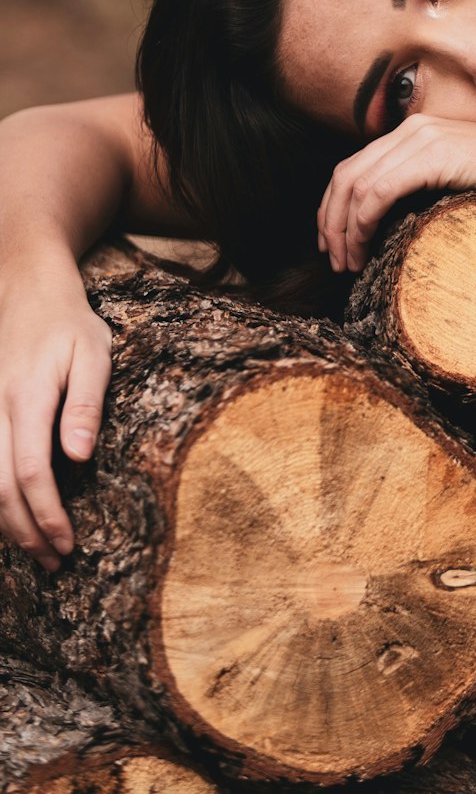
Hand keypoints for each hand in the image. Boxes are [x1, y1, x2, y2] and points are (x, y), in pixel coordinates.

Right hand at [0, 258, 110, 569]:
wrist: (27, 289)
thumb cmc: (68, 322)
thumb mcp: (92, 353)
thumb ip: (85, 404)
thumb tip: (76, 457)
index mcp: (25, 398)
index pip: (29, 473)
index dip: (47, 515)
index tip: (68, 543)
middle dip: (25, 533)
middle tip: (55, 561)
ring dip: (6, 524)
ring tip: (37, 551)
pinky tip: (12, 519)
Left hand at [316, 114, 475, 272]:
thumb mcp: (456, 179)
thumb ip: (424, 185)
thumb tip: (390, 220)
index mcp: (414, 131)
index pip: (354, 166)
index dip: (333, 206)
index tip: (334, 242)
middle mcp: (412, 128)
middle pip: (346, 175)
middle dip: (331, 221)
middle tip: (335, 260)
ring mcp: (422, 138)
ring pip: (357, 185)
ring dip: (345, 229)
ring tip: (349, 263)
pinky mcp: (434, 155)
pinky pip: (379, 190)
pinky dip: (363, 221)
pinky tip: (366, 246)